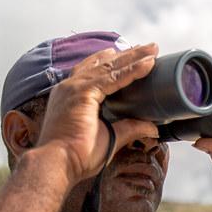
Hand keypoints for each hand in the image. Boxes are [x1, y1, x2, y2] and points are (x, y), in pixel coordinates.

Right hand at [36, 43, 161, 184]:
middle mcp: (71, 87)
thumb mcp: (110, 138)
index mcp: (72, 95)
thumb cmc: (77, 156)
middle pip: (104, 64)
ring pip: (111, 66)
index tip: (134, 58)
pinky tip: (148, 64)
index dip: (117, 64)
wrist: (58, 164)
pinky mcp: (84, 92)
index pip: (96, 73)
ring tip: (153, 49)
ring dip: (134, 57)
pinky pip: (114, 77)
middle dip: (128, 55)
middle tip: (149, 47)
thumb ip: (130, 128)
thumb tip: (153, 128)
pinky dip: (132, 70)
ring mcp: (75, 87)